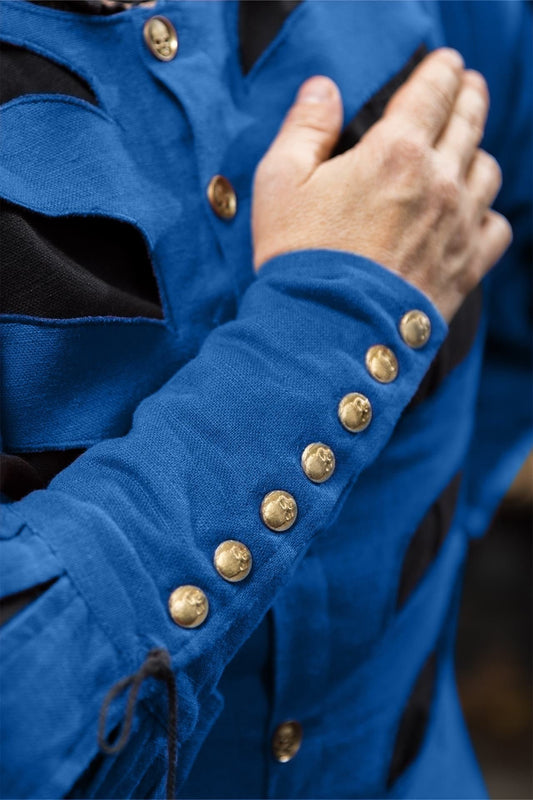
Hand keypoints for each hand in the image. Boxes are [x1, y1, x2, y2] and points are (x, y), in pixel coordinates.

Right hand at [251, 48, 511, 321]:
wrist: (325, 333)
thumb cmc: (299, 258)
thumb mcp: (280, 181)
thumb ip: (306, 126)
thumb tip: (324, 88)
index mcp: (395, 152)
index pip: (434, 90)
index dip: (442, 69)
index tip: (446, 62)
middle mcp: (439, 183)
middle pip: (471, 120)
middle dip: (469, 95)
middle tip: (467, 86)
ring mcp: (458, 227)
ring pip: (488, 171)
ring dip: (477, 152)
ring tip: (465, 151)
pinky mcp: (464, 269)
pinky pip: (496, 227)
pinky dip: (487, 214)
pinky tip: (471, 214)